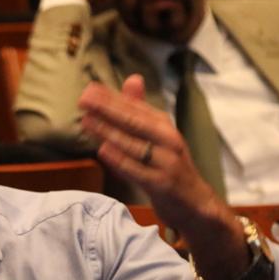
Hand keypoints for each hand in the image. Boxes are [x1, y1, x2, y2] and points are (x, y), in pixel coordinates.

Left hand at [79, 76, 250, 279]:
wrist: (194, 202)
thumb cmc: (169, 165)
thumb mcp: (158, 135)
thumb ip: (141, 110)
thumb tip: (133, 78)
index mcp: (164, 126)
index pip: (136, 108)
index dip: (112, 98)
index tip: (90, 88)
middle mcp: (168, 140)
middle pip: (135, 122)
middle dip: (108, 109)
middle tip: (84, 99)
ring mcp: (166, 162)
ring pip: (134, 145)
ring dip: (109, 132)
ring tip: (87, 121)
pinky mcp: (162, 184)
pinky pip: (137, 170)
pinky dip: (120, 160)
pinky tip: (103, 151)